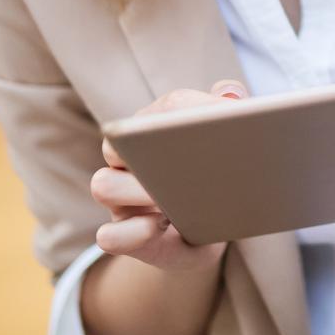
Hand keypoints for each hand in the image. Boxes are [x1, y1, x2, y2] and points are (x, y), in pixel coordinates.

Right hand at [90, 79, 244, 270]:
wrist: (211, 234)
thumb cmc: (217, 183)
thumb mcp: (229, 149)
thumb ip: (231, 114)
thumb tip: (231, 97)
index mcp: (153, 133)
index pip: (161, 109)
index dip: (188, 111)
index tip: (223, 118)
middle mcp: (129, 164)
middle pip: (115, 143)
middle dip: (143, 147)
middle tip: (183, 159)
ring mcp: (121, 203)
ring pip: (103, 185)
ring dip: (134, 191)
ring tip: (170, 198)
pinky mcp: (124, 238)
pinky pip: (108, 236)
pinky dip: (130, 232)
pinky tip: (158, 227)